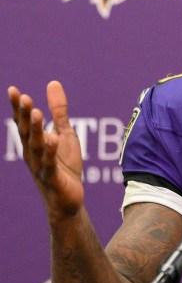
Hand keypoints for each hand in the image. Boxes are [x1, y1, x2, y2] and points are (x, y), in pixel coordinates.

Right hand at [8, 81, 83, 218]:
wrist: (68, 199)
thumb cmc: (64, 166)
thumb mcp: (64, 134)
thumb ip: (59, 111)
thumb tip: (53, 83)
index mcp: (33, 143)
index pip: (23, 123)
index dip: (17, 108)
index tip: (12, 90)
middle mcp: (33, 154)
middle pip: (26, 132)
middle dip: (24, 116)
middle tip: (24, 98)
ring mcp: (41, 167)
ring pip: (36, 147)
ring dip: (35, 130)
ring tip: (36, 113)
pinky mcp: (54, 178)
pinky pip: (50, 164)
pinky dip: (50, 152)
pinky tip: (52, 139)